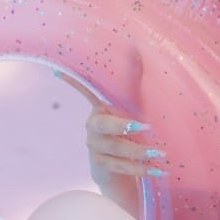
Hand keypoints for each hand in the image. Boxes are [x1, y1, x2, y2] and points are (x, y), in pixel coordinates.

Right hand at [54, 68, 164, 212]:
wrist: (119, 170)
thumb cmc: (130, 133)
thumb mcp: (135, 110)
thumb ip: (135, 86)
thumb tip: (137, 48)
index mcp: (100, 108)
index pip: (85, 91)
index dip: (72, 82)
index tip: (59, 72)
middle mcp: (93, 125)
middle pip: (102, 124)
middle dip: (121, 126)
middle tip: (145, 127)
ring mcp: (94, 146)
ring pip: (114, 148)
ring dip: (139, 151)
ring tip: (160, 153)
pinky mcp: (100, 164)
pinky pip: (120, 166)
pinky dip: (140, 168)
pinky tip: (159, 171)